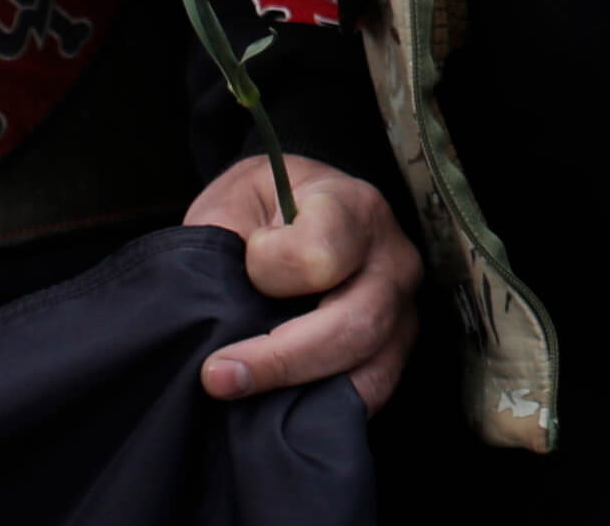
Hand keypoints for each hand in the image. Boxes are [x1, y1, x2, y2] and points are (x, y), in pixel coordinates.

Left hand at [189, 155, 419, 409]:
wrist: (292, 220)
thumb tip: (207, 299)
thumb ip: (223, 238)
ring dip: (297, 389)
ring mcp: (402, 310)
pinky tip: (276, 408)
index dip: (270, 266)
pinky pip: (371, 394)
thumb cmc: (260, 215)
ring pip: (370, 368)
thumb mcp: (233, 202)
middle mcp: (393, 259)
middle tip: (217, 375)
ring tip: (238, 393)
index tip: (241, 262)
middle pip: (356, 321)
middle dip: (280, 359)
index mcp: (354, 208)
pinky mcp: (394, 351)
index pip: (321, 253)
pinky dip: (321, 408)